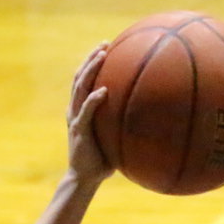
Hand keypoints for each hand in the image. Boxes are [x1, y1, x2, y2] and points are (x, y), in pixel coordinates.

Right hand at [66, 44, 112, 183]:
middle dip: (91, 58)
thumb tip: (148, 121)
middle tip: (104, 44)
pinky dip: (93, 100)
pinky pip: (86, 112)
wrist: (84, 179)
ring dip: (90, 70)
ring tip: (101, 55)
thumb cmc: (101, 163)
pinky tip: (103, 91)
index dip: (92, 63)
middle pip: (79, 77)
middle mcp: (75, 111)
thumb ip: (122, 127)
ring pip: (80, 88)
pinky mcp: (79, 131)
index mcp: (80, 110)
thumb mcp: (113, 140)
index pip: (83, 81)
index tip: (106, 48)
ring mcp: (75, 119)